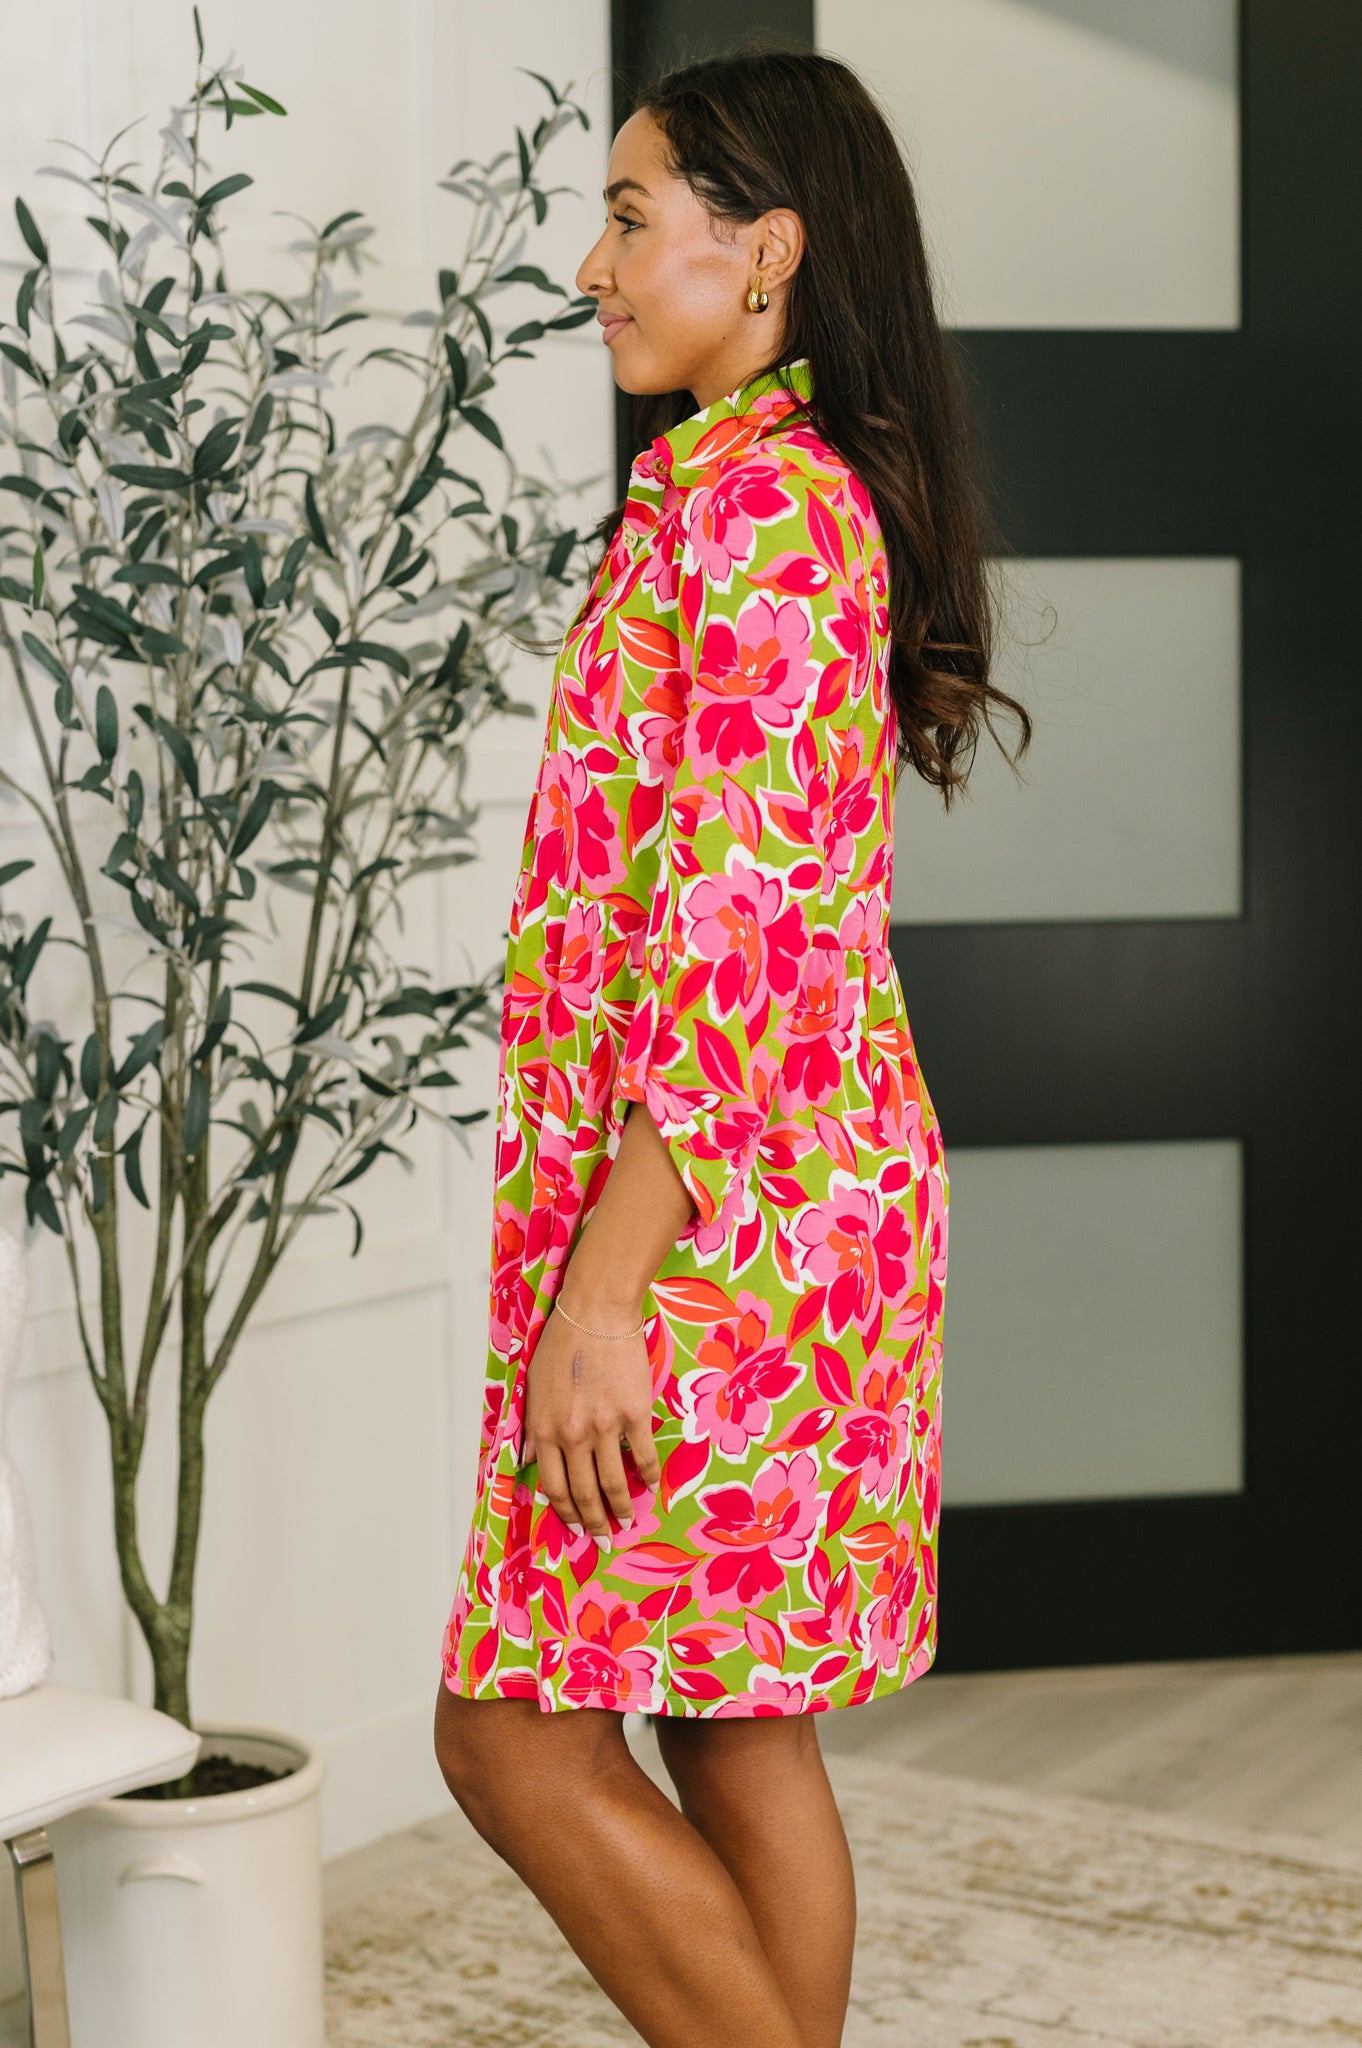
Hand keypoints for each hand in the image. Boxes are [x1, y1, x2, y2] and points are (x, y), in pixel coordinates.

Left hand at [522, 1302, 661, 1540]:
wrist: (595, 1312)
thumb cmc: (561, 1344)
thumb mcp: (534, 1387)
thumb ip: (533, 1428)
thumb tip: (531, 1462)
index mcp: (544, 1429)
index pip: (554, 1486)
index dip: (566, 1512)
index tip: (576, 1526)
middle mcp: (572, 1434)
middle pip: (583, 1492)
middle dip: (594, 1522)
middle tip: (604, 1538)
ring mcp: (604, 1425)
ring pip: (612, 1482)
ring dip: (621, 1507)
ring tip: (627, 1521)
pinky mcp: (634, 1413)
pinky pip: (642, 1455)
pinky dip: (648, 1474)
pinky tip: (651, 1485)